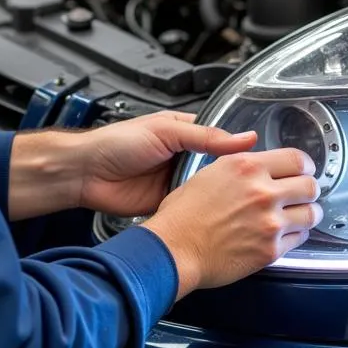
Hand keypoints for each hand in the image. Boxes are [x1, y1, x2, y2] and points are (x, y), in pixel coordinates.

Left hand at [75, 111, 257, 217]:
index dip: (241, 151)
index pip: (223, 140)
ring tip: (243, 202)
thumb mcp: (166, 131)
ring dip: (218, 196)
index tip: (261, 161)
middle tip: (256, 185)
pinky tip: (217, 215)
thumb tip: (244, 138)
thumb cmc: (115, 143)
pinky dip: (202, 212)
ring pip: (208, 190)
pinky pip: (192, 208)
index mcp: (186, 133)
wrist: (86, 174)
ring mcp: (176, 181)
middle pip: (218, 168)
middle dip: (232, 177)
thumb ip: (205, 136)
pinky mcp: (169, 204)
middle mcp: (184, 157)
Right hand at [145, 148, 322, 300]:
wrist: (173, 249)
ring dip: (306, 214)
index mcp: (246, 167)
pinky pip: (300, 239)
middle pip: (310, 185)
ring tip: (296, 217)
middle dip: (308, 190)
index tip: (304, 171)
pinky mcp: (271, 249)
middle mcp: (262, 191)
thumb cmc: (182, 215)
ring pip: (312, 214)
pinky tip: (281, 235)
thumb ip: (240, 168)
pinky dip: (295, 236)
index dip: (305, 166)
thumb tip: (259, 168)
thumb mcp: (208, 174)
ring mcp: (269, 222)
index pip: (297, 158)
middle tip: (301, 195)